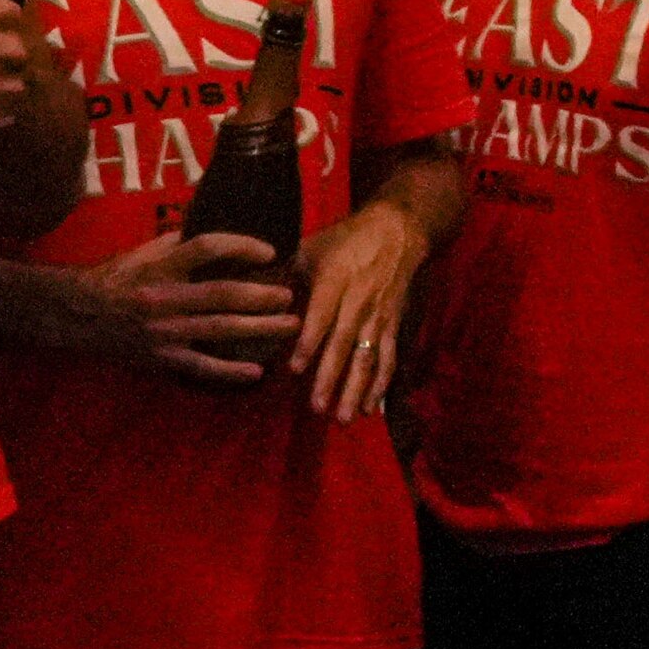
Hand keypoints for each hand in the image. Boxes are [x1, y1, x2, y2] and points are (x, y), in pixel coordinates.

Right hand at [71, 229, 298, 388]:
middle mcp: (162, 297)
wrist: (74, 314)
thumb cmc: (113, 278)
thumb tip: (217, 230)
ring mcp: (162, 330)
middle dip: (263, 295)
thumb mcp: (140, 253)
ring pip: (220, 329)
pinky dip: (229, 371)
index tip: (270, 251)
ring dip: (260, 328)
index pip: (206, 247)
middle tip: (289, 295)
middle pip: (223, 294)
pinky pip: (200, 366)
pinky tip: (256, 372)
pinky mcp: (159, 357)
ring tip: (290, 324)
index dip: (241, 246)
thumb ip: (177, 242)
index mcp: (159, 267)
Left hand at [287, 200, 430, 423]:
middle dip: (331, 379)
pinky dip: (382, 384)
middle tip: (318, 409)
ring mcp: (379, 317)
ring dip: (358, 390)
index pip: (321, 318)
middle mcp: (359, 303)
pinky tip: (372, 408)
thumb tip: (249, 297)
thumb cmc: (346, 239)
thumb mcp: (311, 249)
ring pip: (369, 358)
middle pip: (345, 346)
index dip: (309, 344)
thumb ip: (284, 276)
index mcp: (336, 283)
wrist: (399, 231)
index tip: (293, 370)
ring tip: (345, 417)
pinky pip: (388, 358)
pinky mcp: (394, 324)